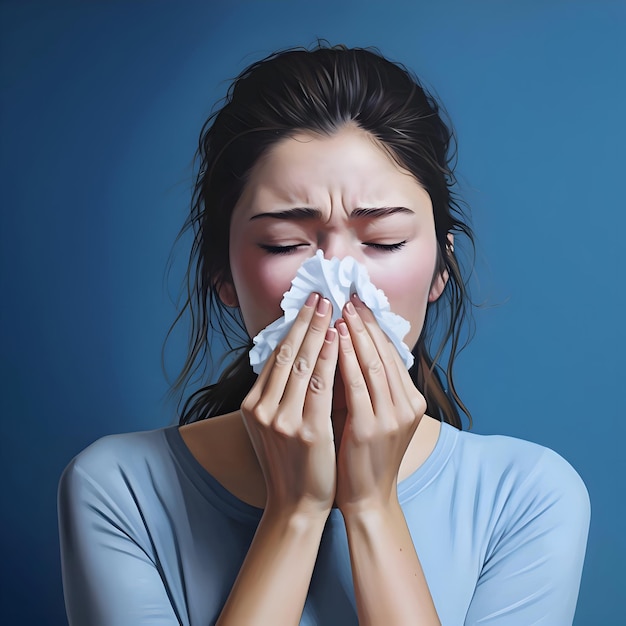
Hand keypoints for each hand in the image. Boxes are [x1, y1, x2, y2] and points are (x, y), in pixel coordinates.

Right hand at [240, 293, 338, 516]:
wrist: (296, 504)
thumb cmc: (291, 461)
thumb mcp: (274, 424)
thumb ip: (280, 392)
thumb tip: (296, 354)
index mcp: (253, 405)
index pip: (276, 356)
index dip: (293, 328)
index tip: (307, 305)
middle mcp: (263, 409)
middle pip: (287, 354)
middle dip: (305, 321)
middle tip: (320, 295)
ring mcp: (283, 420)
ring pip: (303, 364)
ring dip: (319, 332)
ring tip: (331, 308)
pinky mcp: (307, 430)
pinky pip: (320, 386)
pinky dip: (329, 359)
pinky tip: (338, 339)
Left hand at [334, 294, 426, 514]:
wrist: (367, 499)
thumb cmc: (365, 456)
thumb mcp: (378, 416)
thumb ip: (372, 386)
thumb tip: (353, 348)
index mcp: (412, 401)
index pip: (391, 354)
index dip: (373, 327)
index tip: (357, 304)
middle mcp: (406, 405)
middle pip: (383, 353)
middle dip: (364, 323)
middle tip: (348, 297)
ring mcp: (390, 417)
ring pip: (371, 363)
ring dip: (354, 333)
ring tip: (340, 310)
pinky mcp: (369, 427)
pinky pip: (355, 384)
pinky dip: (344, 358)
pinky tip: (333, 339)